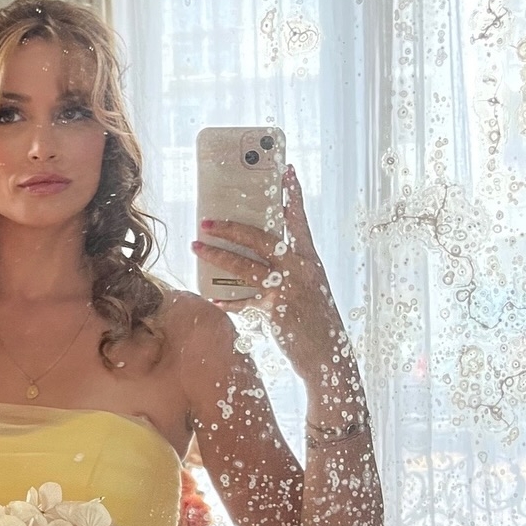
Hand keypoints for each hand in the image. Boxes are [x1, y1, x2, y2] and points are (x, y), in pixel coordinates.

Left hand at [192, 166, 345, 378]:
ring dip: (217, 256)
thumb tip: (255, 255)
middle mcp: (301, 270)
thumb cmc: (314, 319)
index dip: (293, 195)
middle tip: (207, 221)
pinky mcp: (276, 310)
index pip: (299, 221)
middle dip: (231, 228)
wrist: (328, 354)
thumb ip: (287, 269)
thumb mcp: (308, 287)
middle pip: (261, 239)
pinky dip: (228, 300)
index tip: (286, 171)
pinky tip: (214, 299)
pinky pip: (244, 301)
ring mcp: (288, 289)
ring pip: (245, 266)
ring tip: (196, 247)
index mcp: (310, 259)